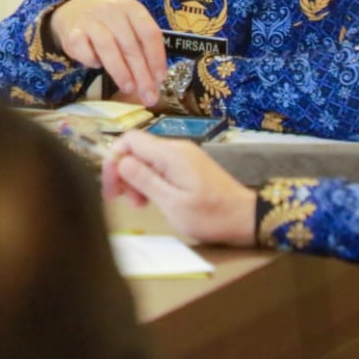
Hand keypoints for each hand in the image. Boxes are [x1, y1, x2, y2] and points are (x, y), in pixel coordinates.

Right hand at [48, 0, 167, 104]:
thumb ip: (142, 49)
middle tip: (148, 95)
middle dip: (141, 74)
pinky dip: (93, 62)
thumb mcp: (129, 27)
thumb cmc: (109, 24)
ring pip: (108, 48)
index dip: (156, 58)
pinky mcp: (73, 33)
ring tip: (128, 88)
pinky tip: (98, 66)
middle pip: (130, 45)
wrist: (74, 10)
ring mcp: (91, 21)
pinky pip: (86, 52)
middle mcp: (112, 11)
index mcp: (132, 8)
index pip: (149, 33)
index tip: (159, 79)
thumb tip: (154, 82)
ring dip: (121, 72)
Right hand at [102, 130, 255, 245]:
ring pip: (147, 158)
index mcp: (171, 154)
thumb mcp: (173, 204)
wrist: (248, 219)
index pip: (130, 139)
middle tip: (122, 200)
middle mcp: (176, 148)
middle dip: (123, 172)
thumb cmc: (212, 216)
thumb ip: (145, 180)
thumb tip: (120, 161)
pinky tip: (153, 199)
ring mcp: (184, 156)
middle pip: (137, 149)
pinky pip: (160, 165)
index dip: (113, 159)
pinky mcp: (189, 165)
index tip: (110, 186)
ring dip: (136, 179)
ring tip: (140, 204)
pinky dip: (151, 180)